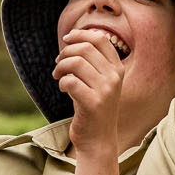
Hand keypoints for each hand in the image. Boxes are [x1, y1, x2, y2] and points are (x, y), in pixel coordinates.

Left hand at [56, 28, 123, 154]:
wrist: (98, 141)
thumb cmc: (93, 109)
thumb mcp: (99, 83)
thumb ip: (92, 62)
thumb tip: (73, 39)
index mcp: (118, 69)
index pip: (100, 39)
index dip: (81, 34)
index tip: (67, 39)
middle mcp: (114, 78)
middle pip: (85, 48)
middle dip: (66, 52)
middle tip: (57, 64)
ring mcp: (105, 90)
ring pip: (76, 63)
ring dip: (61, 66)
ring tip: (57, 75)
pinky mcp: (93, 103)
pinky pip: (70, 81)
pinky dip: (62, 82)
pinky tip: (63, 89)